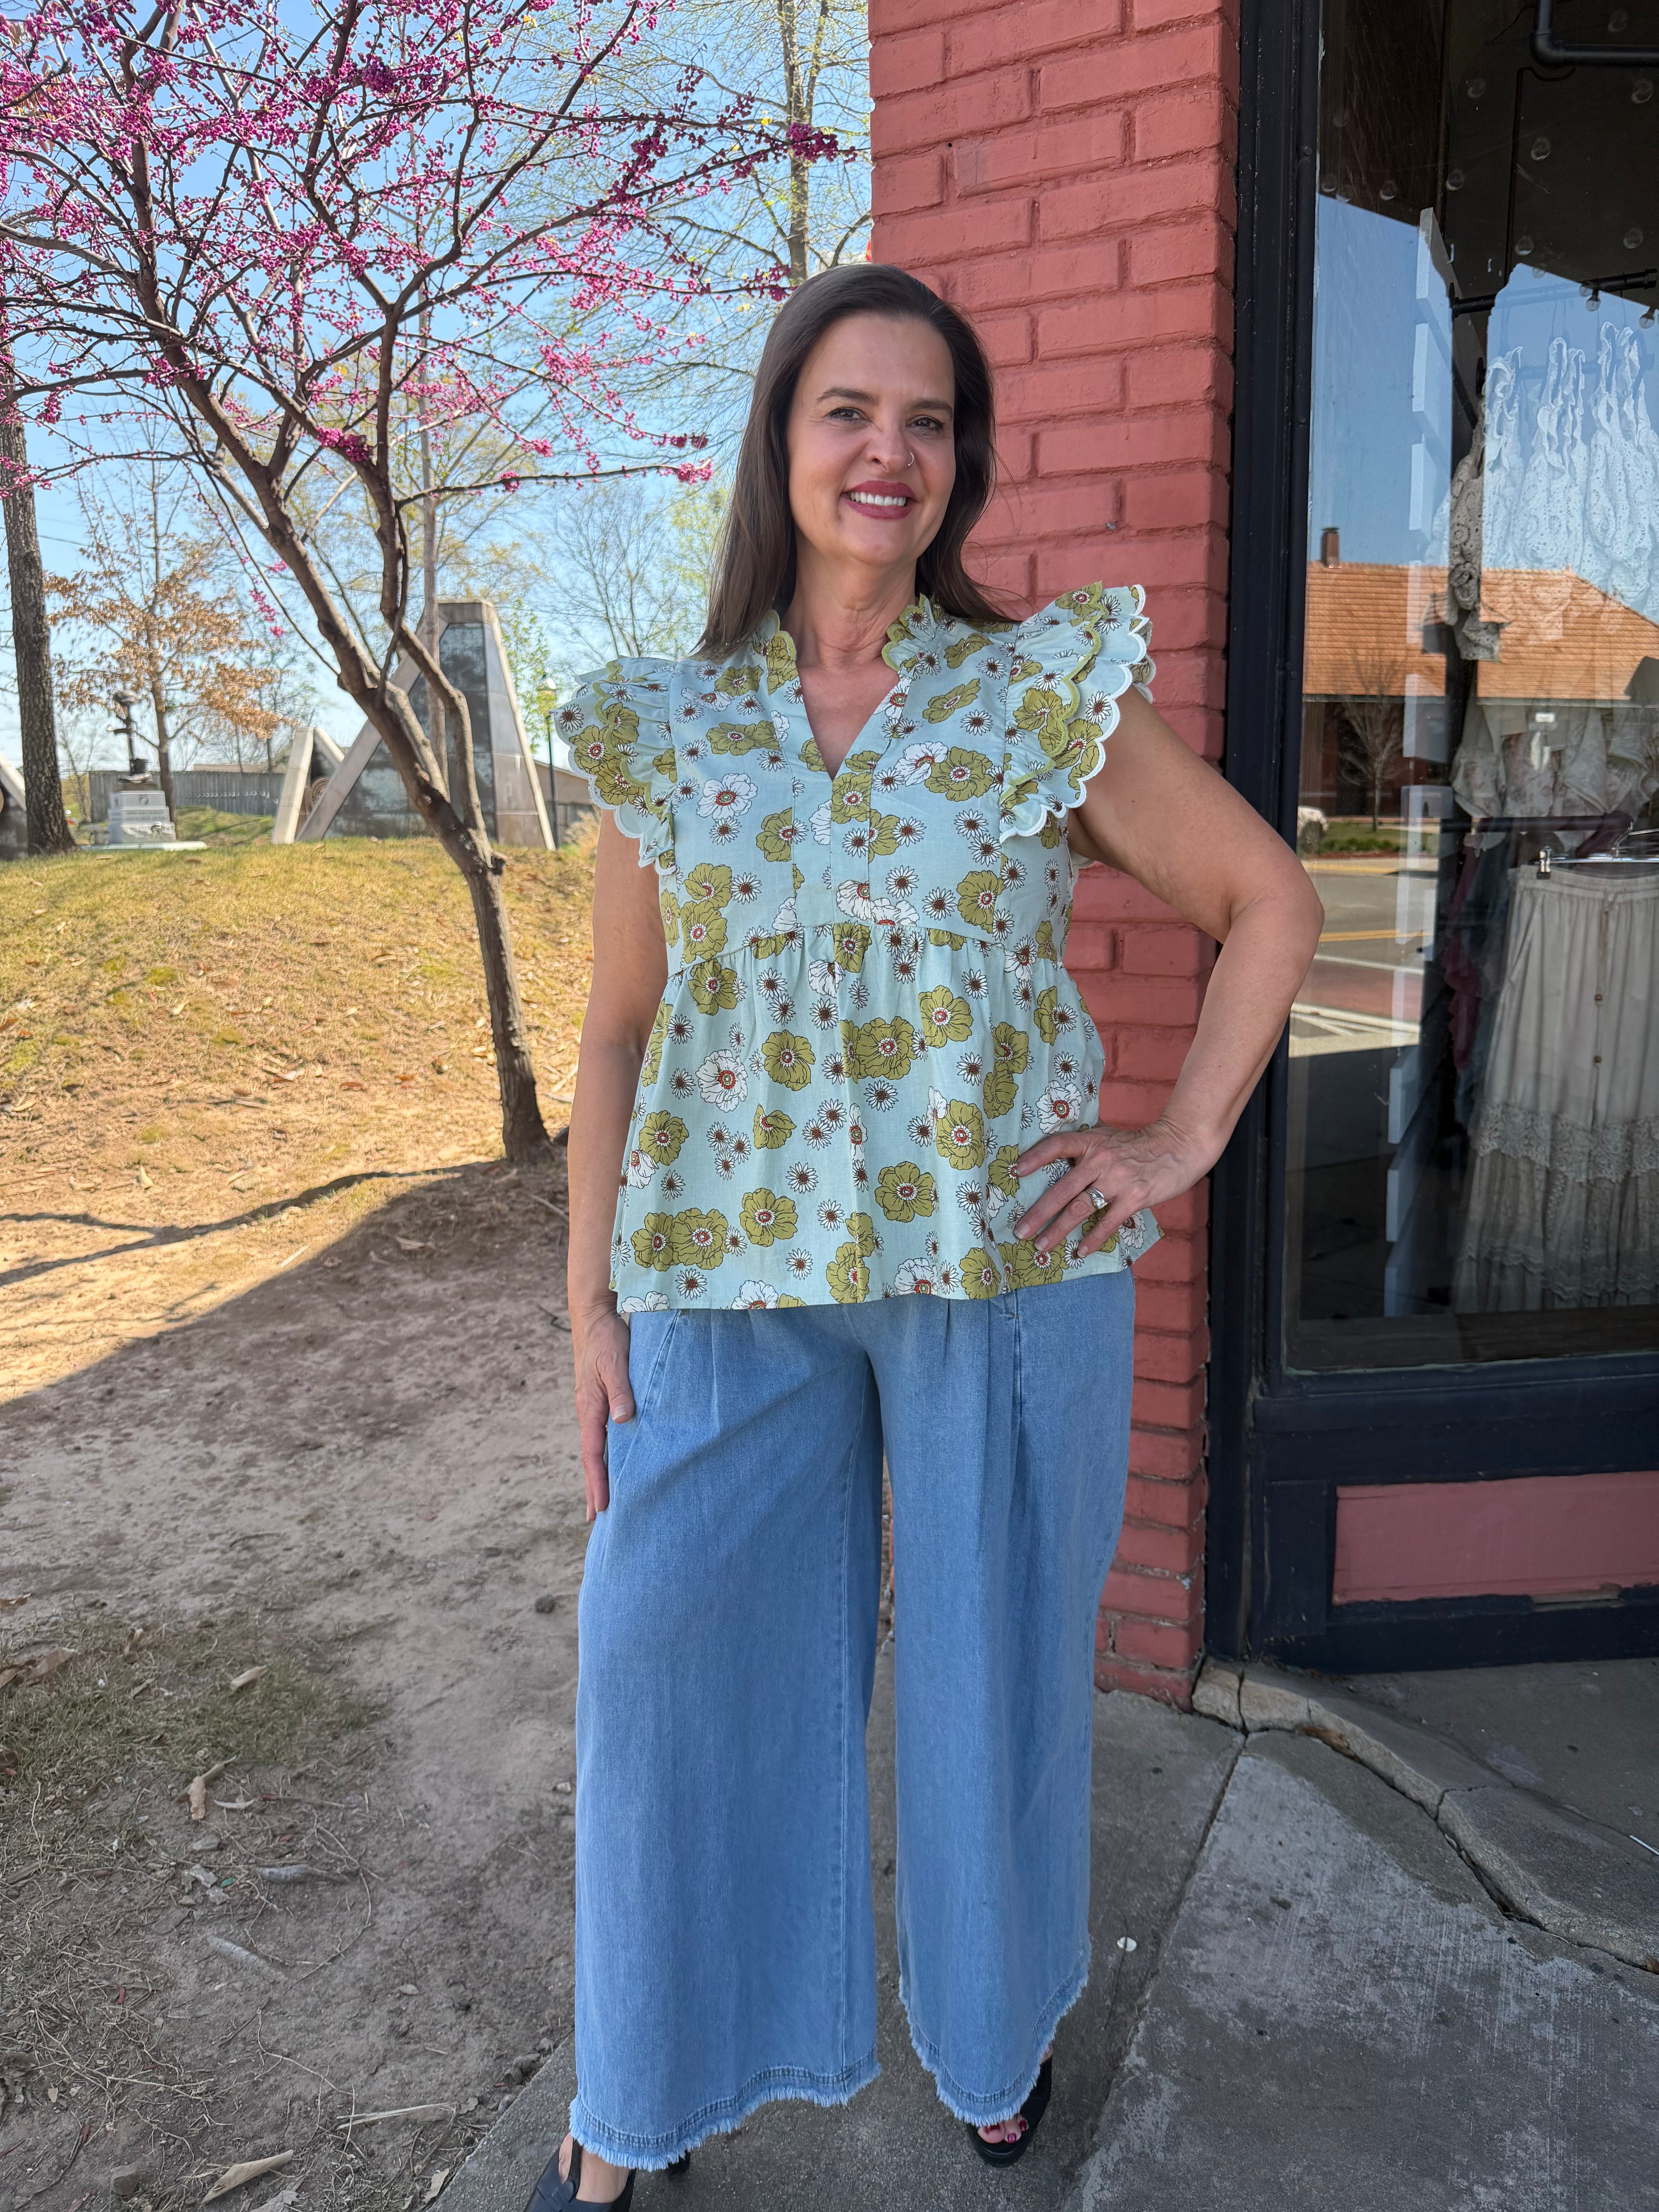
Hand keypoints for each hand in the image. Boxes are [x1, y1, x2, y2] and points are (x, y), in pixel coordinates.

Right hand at [572, 1305, 633, 1520]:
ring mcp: (593, 1407)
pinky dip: (607, 1453)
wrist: (594, 1316)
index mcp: (589, 1407)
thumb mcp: (614, 1362)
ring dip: (600, 1473)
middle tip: (597, 1518)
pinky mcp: (601, 1399)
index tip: (601, 1508)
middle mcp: (589, 1411)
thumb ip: (619, 1390)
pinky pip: (603, 1433)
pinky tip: (615, 1461)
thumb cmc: (606, 1338)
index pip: (593, 1453)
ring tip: (604, 1499)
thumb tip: (622, 1420)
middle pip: (591, 1457)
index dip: (597, 1482)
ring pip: (597, 1447)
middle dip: (594, 1487)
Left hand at [1014, 1114, 1213, 1257]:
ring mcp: (1117, 1179)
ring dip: (1057, 1230)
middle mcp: (1100, 1160)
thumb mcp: (1108, 1137)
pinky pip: (1107, 1222)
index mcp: (1091, 1142)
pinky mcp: (1134, 1197)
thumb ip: (1085, 1148)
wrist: (1178, 1146)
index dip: (1034, 1157)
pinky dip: (1092, 1239)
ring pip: (1079, 1208)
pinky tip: (1079, 1251)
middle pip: (1061, 1188)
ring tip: (1040, 1246)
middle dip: (1038, 1213)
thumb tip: (1056, 1161)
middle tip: (1019, 1231)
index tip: (1014, 1172)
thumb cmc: (1139, 1144)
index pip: (1056, 1146)